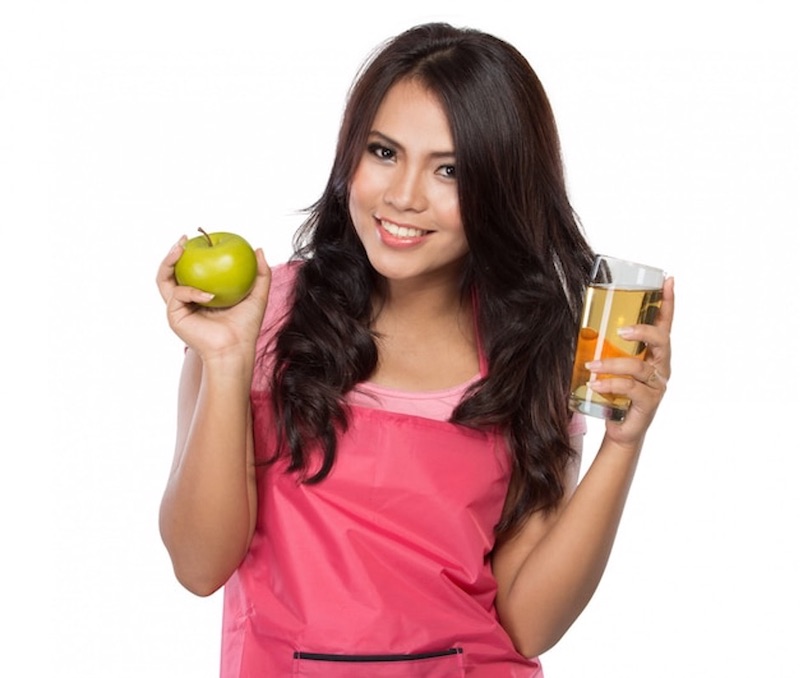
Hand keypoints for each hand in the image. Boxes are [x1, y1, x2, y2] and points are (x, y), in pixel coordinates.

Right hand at [155, 236, 271, 359]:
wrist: (235, 349)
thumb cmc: (246, 327)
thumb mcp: (258, 295)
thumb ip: (261, 273)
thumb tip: (258, 249)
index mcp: (202, 294)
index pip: (192, 269)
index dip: (192, 253)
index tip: (200, 237)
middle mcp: (187, 299)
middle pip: (171, 271)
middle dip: (173, 253)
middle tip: (184, 240)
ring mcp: (179, 307)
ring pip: (164, 279)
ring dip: (169, 261)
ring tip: (181, 249)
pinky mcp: (174, 316)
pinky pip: (178, 295)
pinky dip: (192, 292)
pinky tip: (208, 295)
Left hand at [584, 277, 674, 448]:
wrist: (619, 428)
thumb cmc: (615, 392)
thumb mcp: (610, 365)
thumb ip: (604, 348)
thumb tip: (580, 327)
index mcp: (653, 353)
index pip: (664, 324)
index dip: (667, 303)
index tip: (668, 280)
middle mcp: (660, 366)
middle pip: (661, 341)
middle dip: (643, 332)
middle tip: (621, 331)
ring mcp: (657, 385)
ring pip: (639, 367)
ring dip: (613, 364)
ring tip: (591, 365)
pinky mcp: (649, 403)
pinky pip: (631, 389)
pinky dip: (611, 384)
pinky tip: (595, 384)